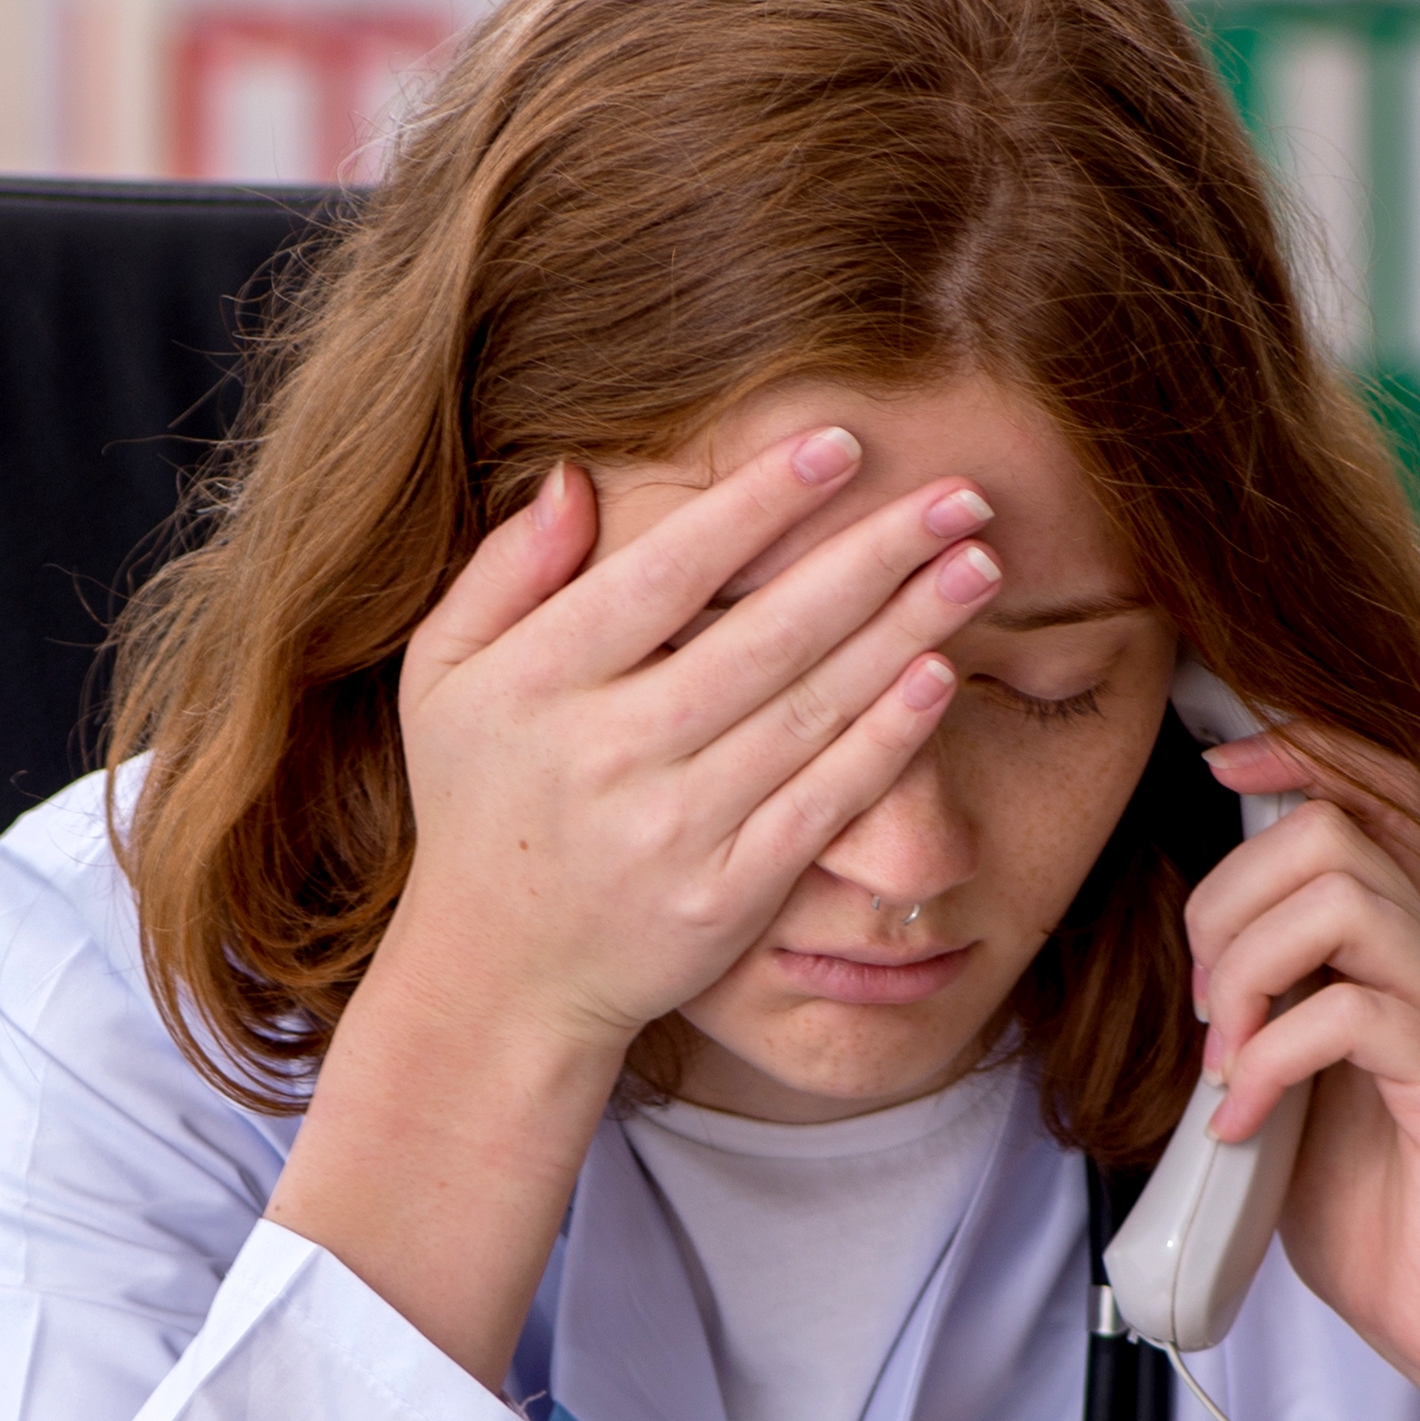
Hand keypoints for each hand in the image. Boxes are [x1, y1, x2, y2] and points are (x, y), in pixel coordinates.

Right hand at [377, 436, 1004, 1059]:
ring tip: (978, 564)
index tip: (839, 444)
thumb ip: (502, 574)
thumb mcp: (441, 677)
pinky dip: (884, 739)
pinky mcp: (726, 894)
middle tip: (960, 494)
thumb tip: (575, 479)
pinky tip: (940, 676)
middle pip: (764, 636)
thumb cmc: (478, 799)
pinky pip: (822, 802)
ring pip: (809, 710)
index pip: (663, 576)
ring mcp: (671, 829)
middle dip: (873, 555)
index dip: (755, 506)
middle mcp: (605, 754)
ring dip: (906, 631)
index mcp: (535, 684)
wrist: (499, 975)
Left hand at [1186, 730, 1419, 1420]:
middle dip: (1224, 902)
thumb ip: (1254, 993)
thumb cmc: (1357, 1194)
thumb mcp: (1279, 1068)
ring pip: (1341, 899)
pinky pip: (1348, 1013)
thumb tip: (1177, 940)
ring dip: (1246, 970)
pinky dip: (1267, 1060)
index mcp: (1393, 938)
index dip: (1295, 747)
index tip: (1213, 763)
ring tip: (1221, 1057)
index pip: (1372, 786)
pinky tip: (1240, 1120)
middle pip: (1327, 831)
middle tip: (1202, 1005)